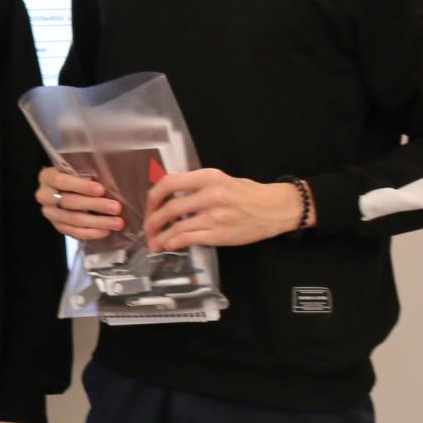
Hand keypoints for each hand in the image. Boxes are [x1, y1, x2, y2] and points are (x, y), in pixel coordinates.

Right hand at [35, 166, 122, 240]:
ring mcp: (50, 213)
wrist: (65, 189)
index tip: (101, 189)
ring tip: (117, 222)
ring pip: (73, 219)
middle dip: (95, 205)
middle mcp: (44, 196)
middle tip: (116, 208)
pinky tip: (106, 231)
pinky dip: (92, 233)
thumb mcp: (76, 170)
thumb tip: (111, 181)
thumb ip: (87, 173)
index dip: (81, 186)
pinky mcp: (58, 226)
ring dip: (98, 222)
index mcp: (47, 177)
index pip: (61, 181)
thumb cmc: (76, 176)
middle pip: (69, 202)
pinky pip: (74, 232)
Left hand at [145, 169, 303, 251]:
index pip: (168, 183)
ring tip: (153, 241)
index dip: (153, 196)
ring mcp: (215, 216)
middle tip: (147, 226)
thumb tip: (167, 195)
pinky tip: (168, 245)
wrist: (275, 208)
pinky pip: (189, 239)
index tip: (150, 205)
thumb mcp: (220, 179)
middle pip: (169, 207)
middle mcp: (210, 195)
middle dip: (152, 219)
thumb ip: (195, 186)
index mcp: (208, 177)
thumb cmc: (247, 193)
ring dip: (160, 235)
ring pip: (176, 227)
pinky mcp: (219, 234)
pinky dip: (173, 243)